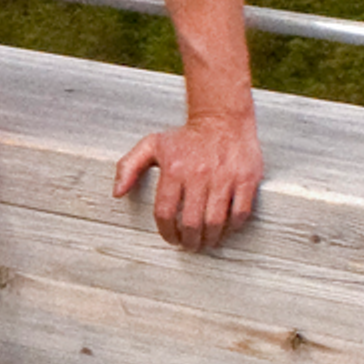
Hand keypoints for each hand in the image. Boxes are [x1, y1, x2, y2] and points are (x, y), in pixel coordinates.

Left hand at [112, 111, 262, 251]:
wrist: (222, 118)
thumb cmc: (186, 136)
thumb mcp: (151, 145)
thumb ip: (128, 167)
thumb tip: (117, 192)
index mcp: (173, 170)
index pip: (165, 212)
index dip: (166, 231)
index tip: (170, 238)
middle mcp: (199, 175)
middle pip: (191, 222)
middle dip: (189, 240)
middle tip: (189, 245)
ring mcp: (224, 178)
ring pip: (216, 221)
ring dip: (210, 238)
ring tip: (206, 241)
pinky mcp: (246, 179)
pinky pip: (241, 212)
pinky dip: (233, 226)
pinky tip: (226, 228)